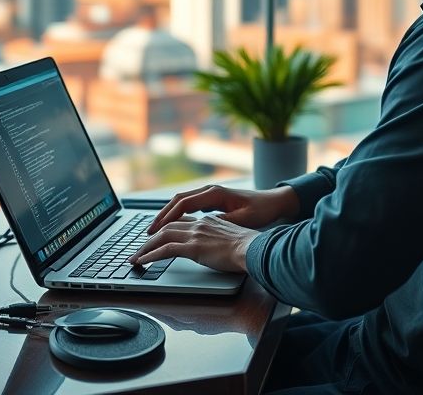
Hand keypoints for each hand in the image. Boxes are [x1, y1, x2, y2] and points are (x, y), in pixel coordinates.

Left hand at [127, 214, 257, 272]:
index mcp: (209, 220)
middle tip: (141, 246)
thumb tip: (216, 247)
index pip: (183, 221)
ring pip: (163, 236)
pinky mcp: (193, 247)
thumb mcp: (232, 237)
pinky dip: (151, 255)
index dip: (168, 227)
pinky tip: (143, 261)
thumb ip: (220, 238)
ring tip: (136, 256)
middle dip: (152, 236)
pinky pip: (165, 250)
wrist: (252, 248)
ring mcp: (195, 234)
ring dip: (146, 247)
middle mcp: (199, 224)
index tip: (159, 233)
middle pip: (169, 226)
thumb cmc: (248, 246)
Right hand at [146, 184, 299, 234]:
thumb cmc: (260, 210)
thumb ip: (221, 223)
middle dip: (161, 216)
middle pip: (177, 200)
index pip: (183, 203)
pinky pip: (189, 205)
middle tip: (148, 232)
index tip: (156, 230)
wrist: (274, 202)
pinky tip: (172, 226)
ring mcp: (211, 194)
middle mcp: (210, 190)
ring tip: (155, 230)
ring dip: (168, 215)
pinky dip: (177, 214)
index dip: (167, 217)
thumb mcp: (241, 219)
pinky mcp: (213, 200)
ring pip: (182, 202)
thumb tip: (202, 228)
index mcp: (214, 193)